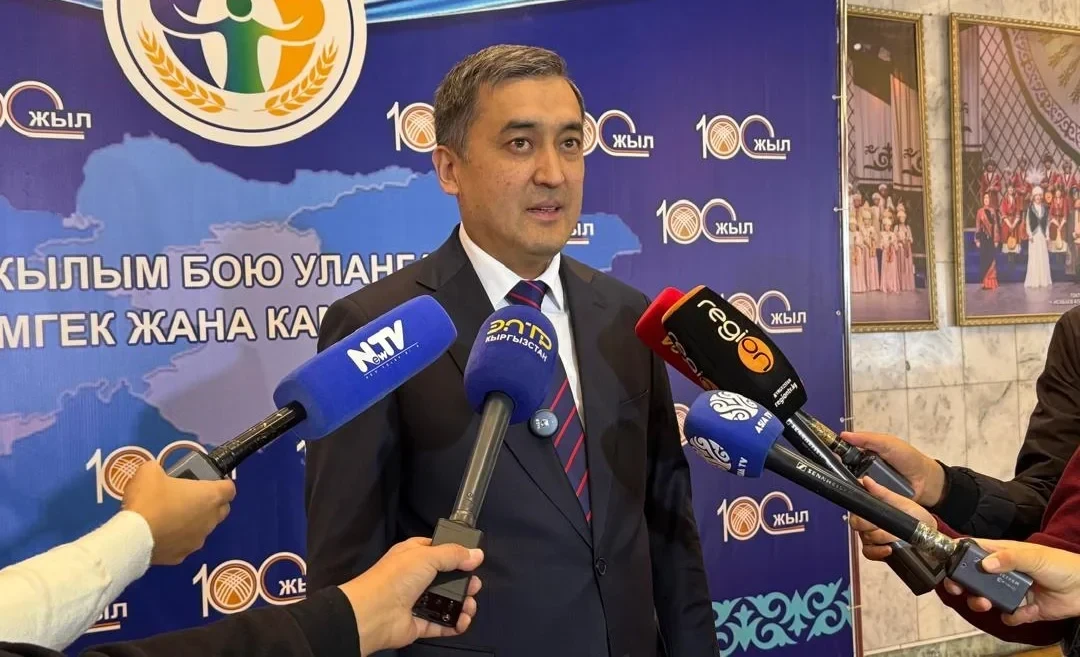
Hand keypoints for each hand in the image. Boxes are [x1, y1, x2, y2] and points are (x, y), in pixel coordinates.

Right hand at [121, 460, 235, 564]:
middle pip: (221, 510)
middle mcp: (210, 520)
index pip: (230, 489)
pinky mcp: (182, 556)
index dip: (222, 483)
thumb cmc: (148, 500)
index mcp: (210, 497)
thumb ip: (158, 469)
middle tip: (190, 496)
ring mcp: (198, 540)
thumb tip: (155, 472)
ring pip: (203, 529)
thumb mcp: (149, 472)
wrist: (132, 537)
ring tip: (171, 516)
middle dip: (211, 503)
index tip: (208, 480)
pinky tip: (161, 534)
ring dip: (194, 522)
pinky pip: (185, 544)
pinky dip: (178, 539)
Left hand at [340, 537, 483, 655]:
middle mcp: (416, 578)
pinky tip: (463, 622)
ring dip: (463, 605)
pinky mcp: (419, 624)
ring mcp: (417, 602)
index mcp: (414, 556)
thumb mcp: (427, 555)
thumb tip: (477, 554)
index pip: (438, 551)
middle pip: (447, 579)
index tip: (473, 558)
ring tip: (470, 606)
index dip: (455, 553)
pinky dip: (454, 625)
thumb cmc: (397, 577)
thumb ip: (454, 554)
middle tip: (475, 586)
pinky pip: (441, 624)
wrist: (373, 613)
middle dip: (465, 582)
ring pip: (446, 603)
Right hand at [840, 431, 946, 506]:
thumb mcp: (888, 443)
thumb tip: (845, 435)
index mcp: (866, 454)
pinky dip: (864, 496)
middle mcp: (865, 468)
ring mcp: (870, 483)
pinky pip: (864, 497)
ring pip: (853, 485)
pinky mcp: (875, 497)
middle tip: (847, 472)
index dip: (837, 454)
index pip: (845, 453)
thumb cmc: (909, 459)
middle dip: (845, 473)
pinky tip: (864, 494)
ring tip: (860, 484)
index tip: (829, 456)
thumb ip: (867, 439)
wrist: (926, 482)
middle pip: (845, 471)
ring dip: (855, 485)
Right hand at [848, 476, 934, 560]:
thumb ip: (882, 492)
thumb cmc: (915, 515)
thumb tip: (866, 480)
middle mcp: (867, 523)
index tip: (871, 519)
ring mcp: (870, 537)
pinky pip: (869, 553)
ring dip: (879, 540)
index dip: (860, 516)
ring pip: (865, 540)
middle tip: (882, 528)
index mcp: (871, 509)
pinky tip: (889, 549)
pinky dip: (877, 552)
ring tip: (893, 538)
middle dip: (870, 528)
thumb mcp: (901, 502)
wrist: (929, 533)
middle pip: (857, 526)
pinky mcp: (876, 550)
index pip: (855, 512)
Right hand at [942, 539, 1079, 624]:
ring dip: (981, 602)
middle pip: (972, 577)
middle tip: (957, 589)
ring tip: (986, 604)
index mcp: (1002, 553)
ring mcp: (1011, 590)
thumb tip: (984, 564)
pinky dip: (1012, 617)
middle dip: (961, 583)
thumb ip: (1008, 558)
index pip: (972, 550)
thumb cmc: (1061, 565)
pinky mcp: (1023, 609)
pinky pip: (1008, 616)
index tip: (943, 561)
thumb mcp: (1034, 556)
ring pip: (985, 598)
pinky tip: (1024, 611)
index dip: (955, 554)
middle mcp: (1003, 572)